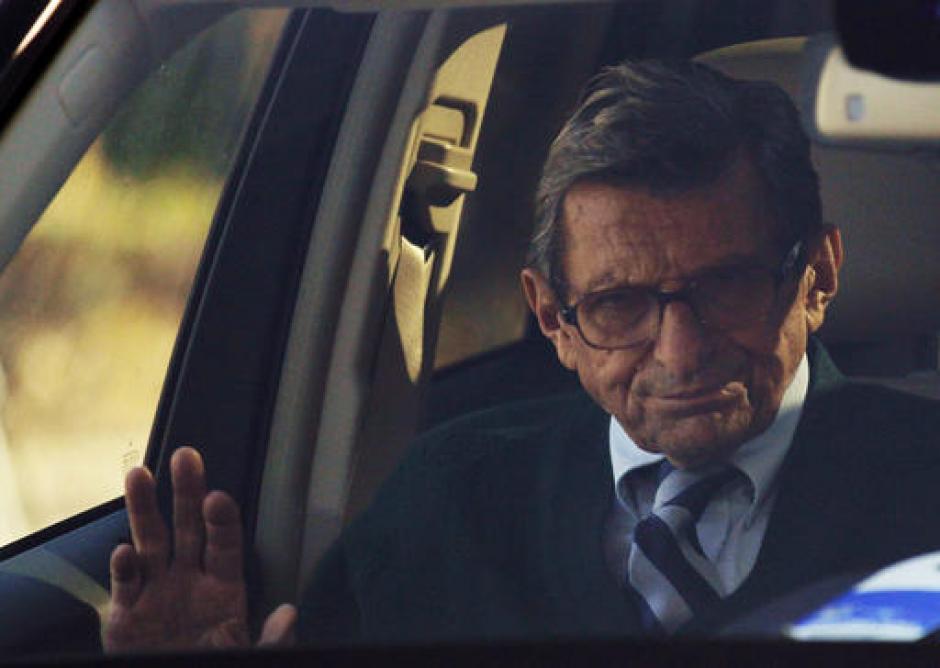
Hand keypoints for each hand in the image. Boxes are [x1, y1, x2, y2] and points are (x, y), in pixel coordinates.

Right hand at [104, 447, 295, 651]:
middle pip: (188, 527)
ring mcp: (156, 592)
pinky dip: (122, 567)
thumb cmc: (216, 665)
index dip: (222, 520)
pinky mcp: (126, 614)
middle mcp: (189, 580)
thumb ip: (271, 639)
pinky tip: (123, 550)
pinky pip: (124, 584)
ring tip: (139, 474)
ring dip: (143, 509)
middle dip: (186, 492)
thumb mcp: (249, 654)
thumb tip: (289, 613)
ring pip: (150, 542)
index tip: (218, 497)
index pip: (225, 543)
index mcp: (224, 587)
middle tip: (187, 456)